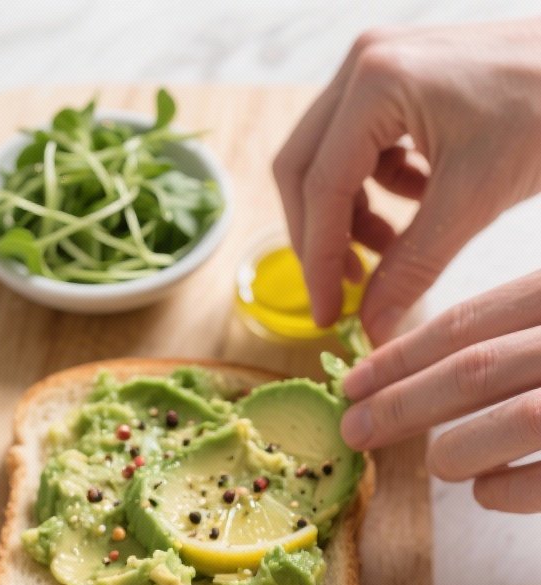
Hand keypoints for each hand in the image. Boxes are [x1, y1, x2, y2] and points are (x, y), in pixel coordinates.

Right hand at [273, 22, 540, 343]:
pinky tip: (415, 208)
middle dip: (321, 237)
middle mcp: (363, 65)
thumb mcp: (472, 201)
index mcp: (375, 84)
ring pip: (328, 160)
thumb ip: (411, 268)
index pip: (321, 188)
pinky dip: (377, 189)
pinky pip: (360, 146)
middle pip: (304, 169)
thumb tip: (371, 328)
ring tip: (387, 252)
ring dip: (348, 216)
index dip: (319, 261)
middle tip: (344, 290)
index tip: (330, 313)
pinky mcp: (397, 80)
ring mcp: (377, 67)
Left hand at [340, 272, 540, 512]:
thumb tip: (427, 374)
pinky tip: (486, 490)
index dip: (399, 357)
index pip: (467, 323)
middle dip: (400, 404)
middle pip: (475, 369)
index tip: (352, 384)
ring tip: (438, 463)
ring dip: (457, 449)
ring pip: (516, 419)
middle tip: (352, 431)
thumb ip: (511, 332)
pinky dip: (504, 491)